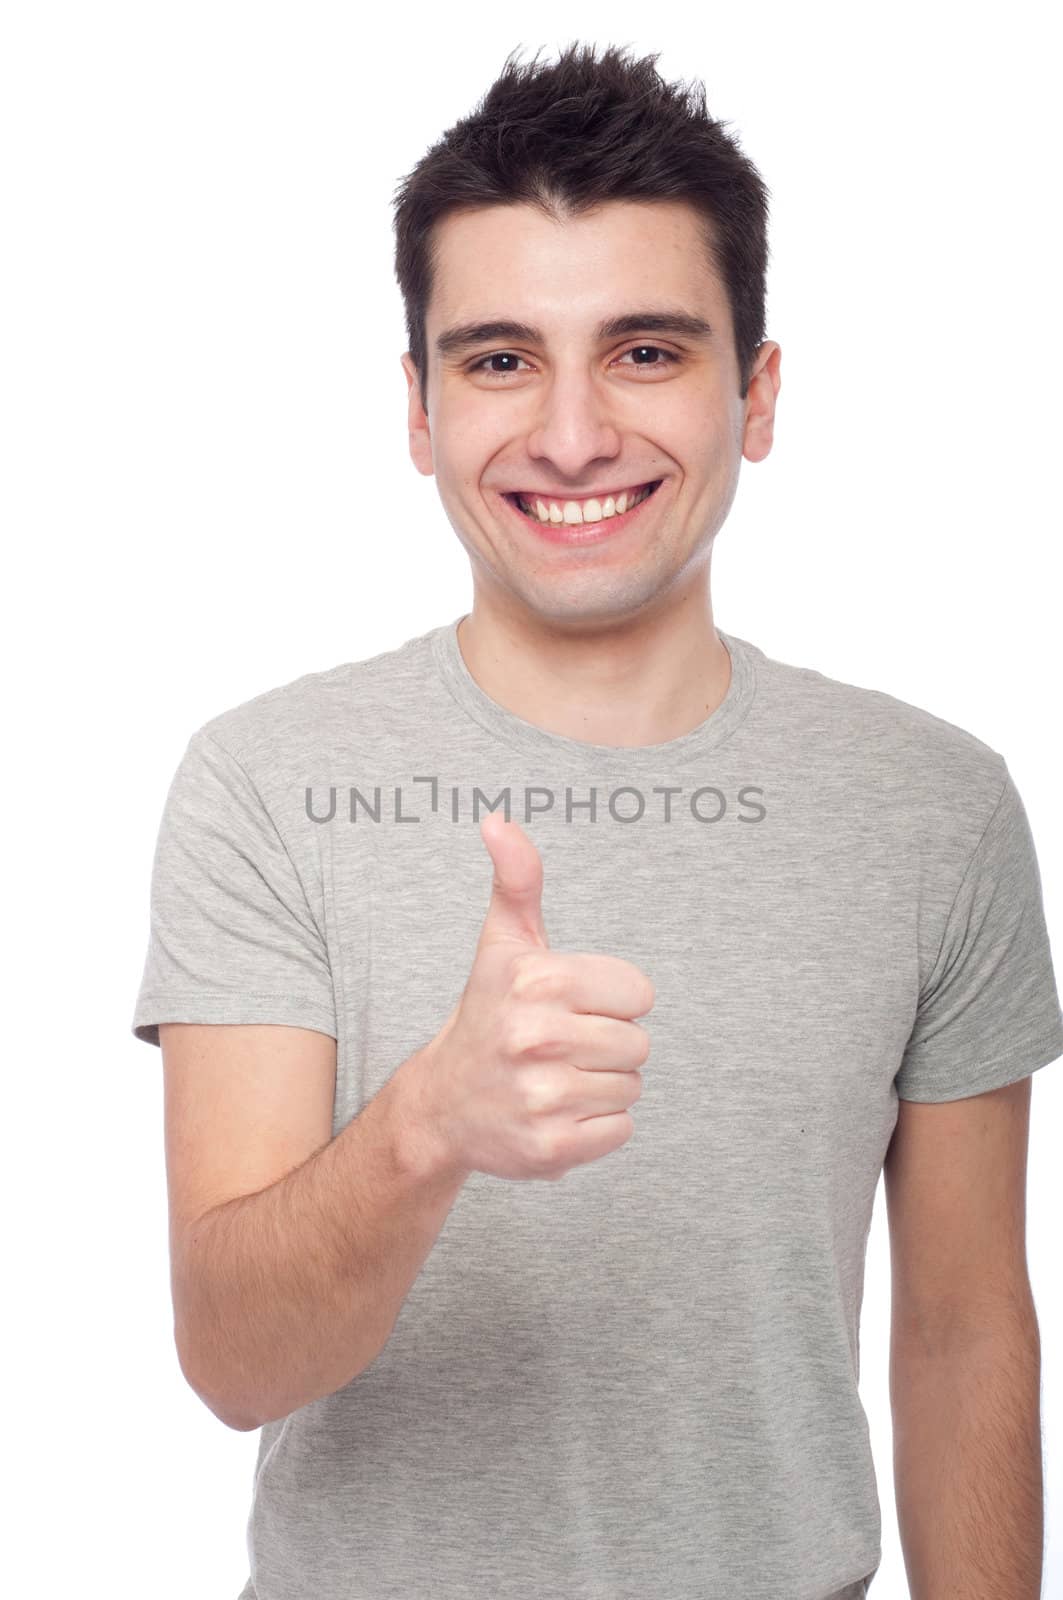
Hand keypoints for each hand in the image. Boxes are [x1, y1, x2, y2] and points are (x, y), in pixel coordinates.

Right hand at [412, 812, 654, 1181]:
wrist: (442, 1105)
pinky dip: (596, 1127)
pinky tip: (556, 1113)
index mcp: (538, 981)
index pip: (640, 993)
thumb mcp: (503, 943)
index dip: (612, 1000)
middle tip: (560, 1047)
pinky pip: (620, 1130)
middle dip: (607, 1045)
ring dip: (602, 1086)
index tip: (570, 1006)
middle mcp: (538, 1038)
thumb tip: (499, 819)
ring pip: (632, 1088)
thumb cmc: (487, 1013)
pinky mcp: (551, 1148)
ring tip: (555, 1078)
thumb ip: (517, 879)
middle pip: (639, 1044)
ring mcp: (543, 1097)